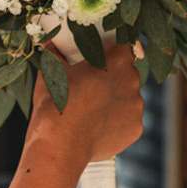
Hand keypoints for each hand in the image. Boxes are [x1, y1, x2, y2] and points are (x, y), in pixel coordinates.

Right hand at [30, 40, 143, 168]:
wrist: (61, 144)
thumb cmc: (56, 102)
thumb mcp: (51, 72)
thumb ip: (55, 54)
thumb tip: (50, 43)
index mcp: (116, 61)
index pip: (129, 46)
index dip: (118, 50)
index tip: (108, 56)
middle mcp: (132, 81)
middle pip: (128, 74)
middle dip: (114, 77)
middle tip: (92, 86)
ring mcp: (136, 107)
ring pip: (129, 98)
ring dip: (116, 100)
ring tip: (92, 110)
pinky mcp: (136, 129)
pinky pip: (128, 120)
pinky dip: (117, 122)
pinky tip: (98, 126)